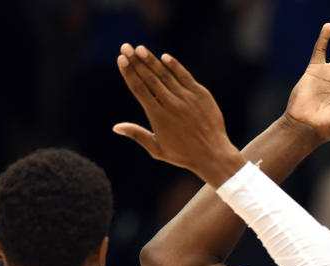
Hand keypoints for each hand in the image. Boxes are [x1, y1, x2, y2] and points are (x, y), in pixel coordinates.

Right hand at [113, 45, 244, 186]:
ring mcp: (187, 98)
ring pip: (166, 75)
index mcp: (158, 117)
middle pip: (150, 78)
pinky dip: (174, 66)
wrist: (213, 154)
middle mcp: (171, 105)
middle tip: (125, 47)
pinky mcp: (201, 95)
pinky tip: (164, 57)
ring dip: (152, 60)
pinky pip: (185, 76)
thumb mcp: (157, 149)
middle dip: (136, 61)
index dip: (129, 72)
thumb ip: (137, 134)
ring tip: (140, 48)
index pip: (139, 89)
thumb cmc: (183, 154)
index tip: (121, 59)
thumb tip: (116, 127)